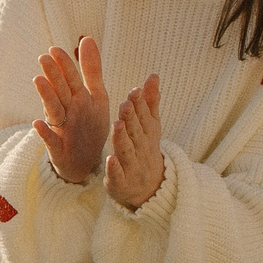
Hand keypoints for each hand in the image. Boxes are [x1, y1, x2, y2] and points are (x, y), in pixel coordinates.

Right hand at [32, 37, 109, 182]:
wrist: (86, 161)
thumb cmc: (89, 125)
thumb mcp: (96, 95)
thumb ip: (91, 69)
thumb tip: (87, 38)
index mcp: (77, 97)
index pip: (70, 78)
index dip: (64, 65)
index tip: (54, 49)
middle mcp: (67, 110)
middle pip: (59, 90)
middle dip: (53, 75)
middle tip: (44, 58)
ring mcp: (60, 128)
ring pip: (53, 109)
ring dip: (46, 96)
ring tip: (38, 81)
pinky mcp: (57, 147)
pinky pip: (50, 139)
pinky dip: (44, 132)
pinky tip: (37, 124)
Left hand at [105, 74, 164, 209]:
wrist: (149, 187)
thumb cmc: (145, 148)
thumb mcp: (151, 126)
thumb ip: (150, 102)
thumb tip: (153, 75)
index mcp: (147, 133)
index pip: (143, 116)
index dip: (140, 104)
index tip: (135, 90)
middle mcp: (141, 148)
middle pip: (136, 131)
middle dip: (132, 118)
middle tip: (125, 104)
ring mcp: (132, 165)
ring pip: (126, 150)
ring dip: (122, 138)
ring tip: (117, 125)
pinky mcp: (121, 181)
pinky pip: (118, 174)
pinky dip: (114, 167)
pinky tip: (110, 159)